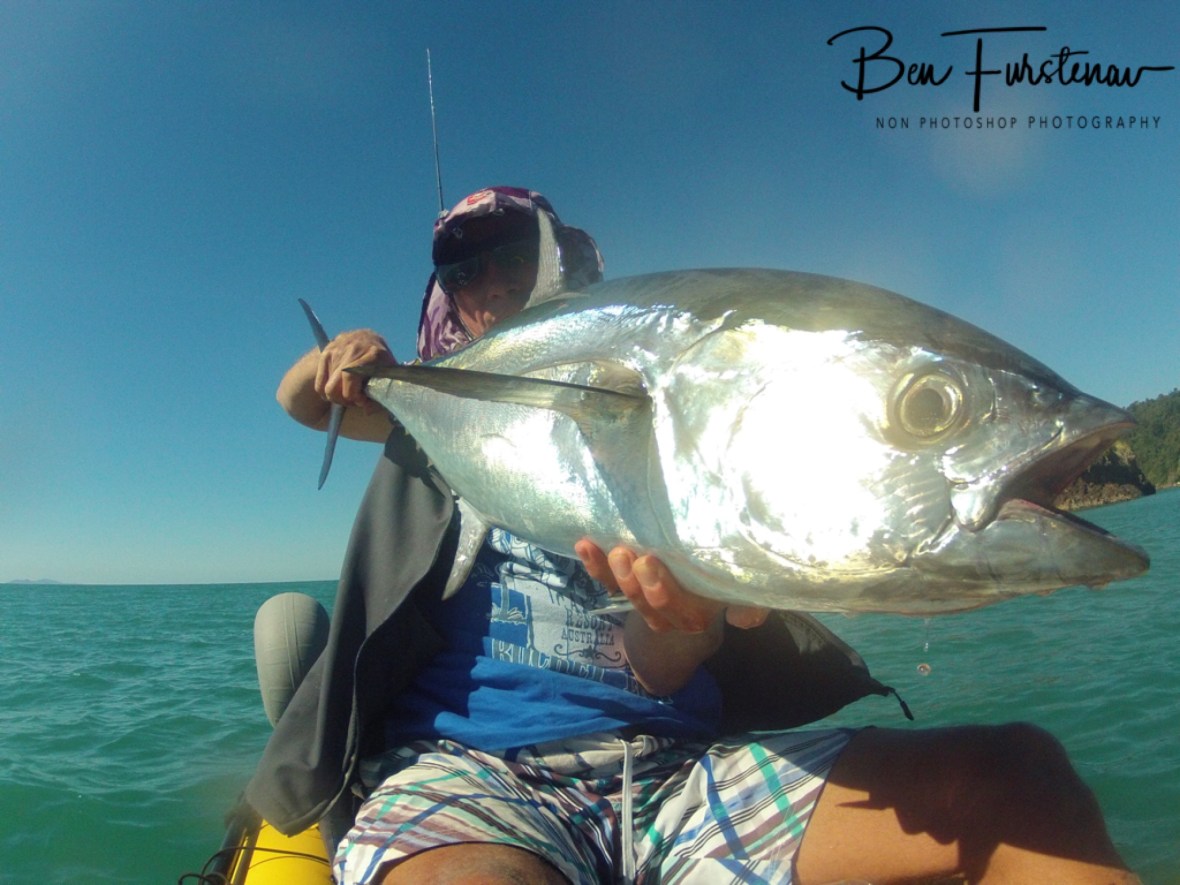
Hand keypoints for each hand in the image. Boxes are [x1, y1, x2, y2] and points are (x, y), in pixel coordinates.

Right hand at [315, 329, 395, 411]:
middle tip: (354, 401)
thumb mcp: (389, 374)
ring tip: (349, 395)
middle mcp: (352, 348)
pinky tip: (337, 392)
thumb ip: (383, 393)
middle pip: (335, 387)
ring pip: (327, 388)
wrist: (368, 337)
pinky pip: (320, 384)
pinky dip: (326, 393)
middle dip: (344, 400)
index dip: (354, 395)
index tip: (362, 401)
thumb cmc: (381, 361)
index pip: (350, 378)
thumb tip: (367, 410)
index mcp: (372, 354)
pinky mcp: (326, 353)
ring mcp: (336, 349)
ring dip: (337, 397)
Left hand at [574, 541, 768, 633]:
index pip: (687, 615)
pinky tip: (585, 545)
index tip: (650, 562)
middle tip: (634, 556)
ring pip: (630, 597)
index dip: (665, 594)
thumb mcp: (745, 584)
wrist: (705, 561)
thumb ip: (749, 600)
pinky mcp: (629, 584)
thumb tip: (744, 620)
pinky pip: (609, 581)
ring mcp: (649, 599)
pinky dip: (596, 565)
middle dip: (639, 585)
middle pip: (654, 609)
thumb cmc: (728, 568)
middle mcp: (676, 612)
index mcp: (705, 610)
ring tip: (614, 551)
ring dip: (617, 577)